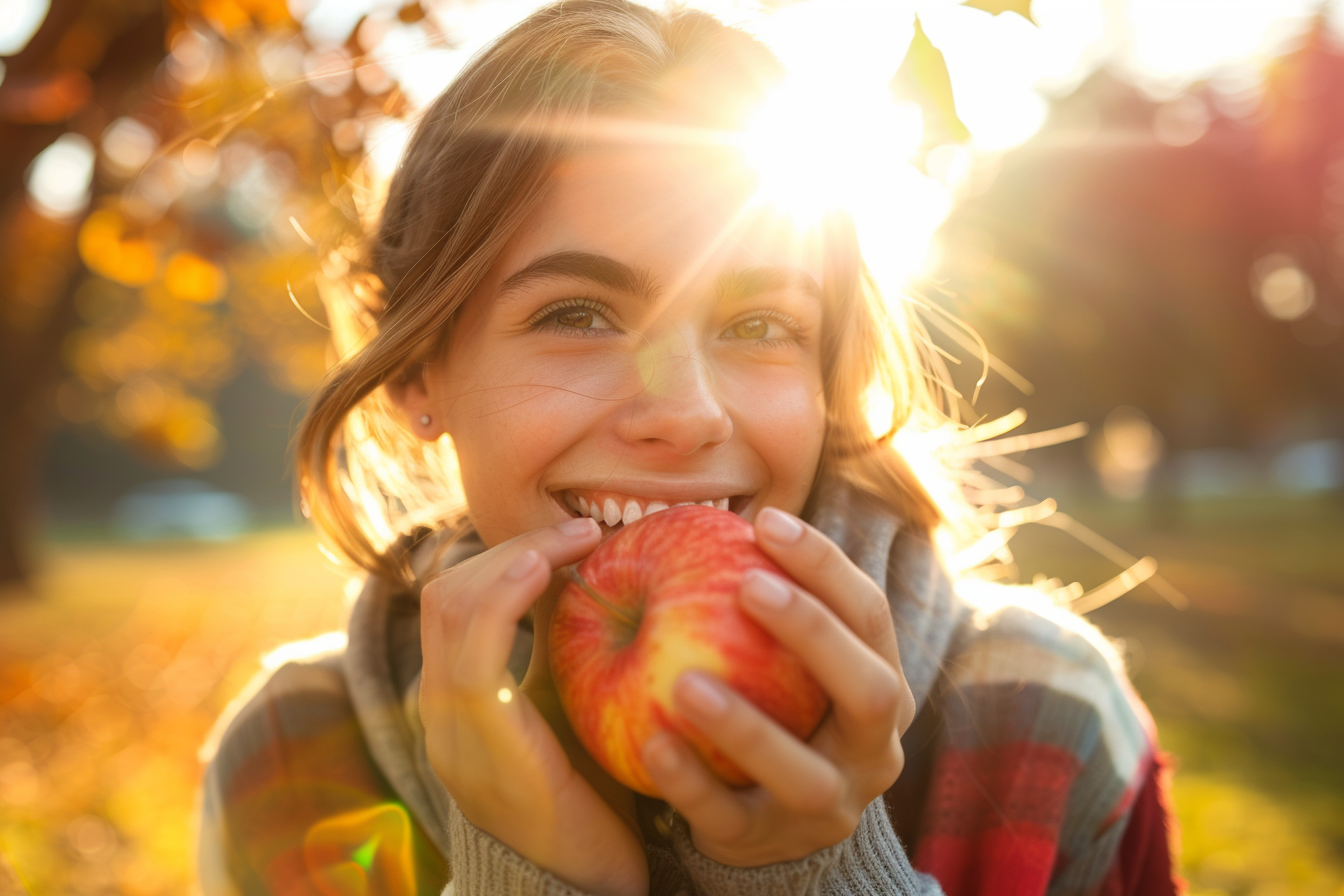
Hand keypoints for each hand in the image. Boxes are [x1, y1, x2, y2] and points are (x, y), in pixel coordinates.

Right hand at [419, 517, 647, 895]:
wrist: (589, 886)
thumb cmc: (594, 795)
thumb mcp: (571, 705)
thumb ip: (561, 651)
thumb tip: (589, 572)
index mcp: (457, 700)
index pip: (454, 600)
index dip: (506, 553)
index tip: (574, 534)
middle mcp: (439, 712)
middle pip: (447, 594)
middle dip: (513, 546)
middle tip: (583, 530)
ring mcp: (453, 731)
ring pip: (452, 610)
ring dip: (516, 560)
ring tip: (577, 541)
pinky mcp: (483, 749)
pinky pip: (474, 653)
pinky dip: (506, 596)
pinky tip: (551, 574)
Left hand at [640, 507, 915, 866]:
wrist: (771, 827)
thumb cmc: (775, 710)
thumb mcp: (792, 664)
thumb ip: (770, 604)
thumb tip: (718, 512)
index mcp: (881, 688)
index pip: (870, 616)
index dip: (826, 566)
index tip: (764, 522)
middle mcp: (872, 749)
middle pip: (870, 691)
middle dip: (813, 635)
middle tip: (748, 585)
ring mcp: (827, 805)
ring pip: (803, 772)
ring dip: (747, 724)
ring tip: (683, 682)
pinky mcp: (767, 844)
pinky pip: (727, 816)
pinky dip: (689, 780)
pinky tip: (650, 741)